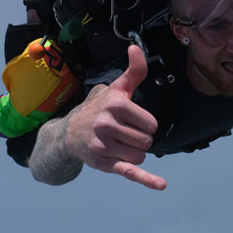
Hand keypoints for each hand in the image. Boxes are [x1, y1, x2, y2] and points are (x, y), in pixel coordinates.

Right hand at [63, 45, 165, 189]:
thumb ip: (133, 71)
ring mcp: (104, 144)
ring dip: (135, 153)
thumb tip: (136, 47)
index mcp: (116, 104)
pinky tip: (161, 184)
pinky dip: (147, 179)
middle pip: (147, 141)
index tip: (132, 122)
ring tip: (118, 144)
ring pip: (140, 156)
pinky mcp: (103, 163)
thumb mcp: (117, 88)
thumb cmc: (101, 109)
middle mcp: (107, 124)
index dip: (146, 125)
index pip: (151, 123)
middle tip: (123, 134)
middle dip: (140, 139)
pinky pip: (130, 172)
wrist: (71, 132)